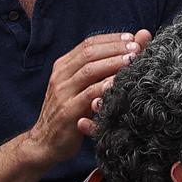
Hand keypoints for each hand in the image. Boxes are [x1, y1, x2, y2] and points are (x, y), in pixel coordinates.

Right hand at [25, 29, 151, 164]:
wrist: (44, 142)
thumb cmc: (70, 112)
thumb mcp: (82, 88)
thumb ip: (101, 70)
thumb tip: (128, 46)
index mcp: (63, 66)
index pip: (88, 44)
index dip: (111, 39)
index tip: (132, 38)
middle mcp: (61, 75)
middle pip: (89, 53)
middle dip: (115, 48)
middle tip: (137, 47)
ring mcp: (62, 92)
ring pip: (89, 70)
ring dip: (112, 63)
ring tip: (132, 61)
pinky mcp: (67, 111)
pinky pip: (88, 95)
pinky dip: (104, 87)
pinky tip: (119, 84)